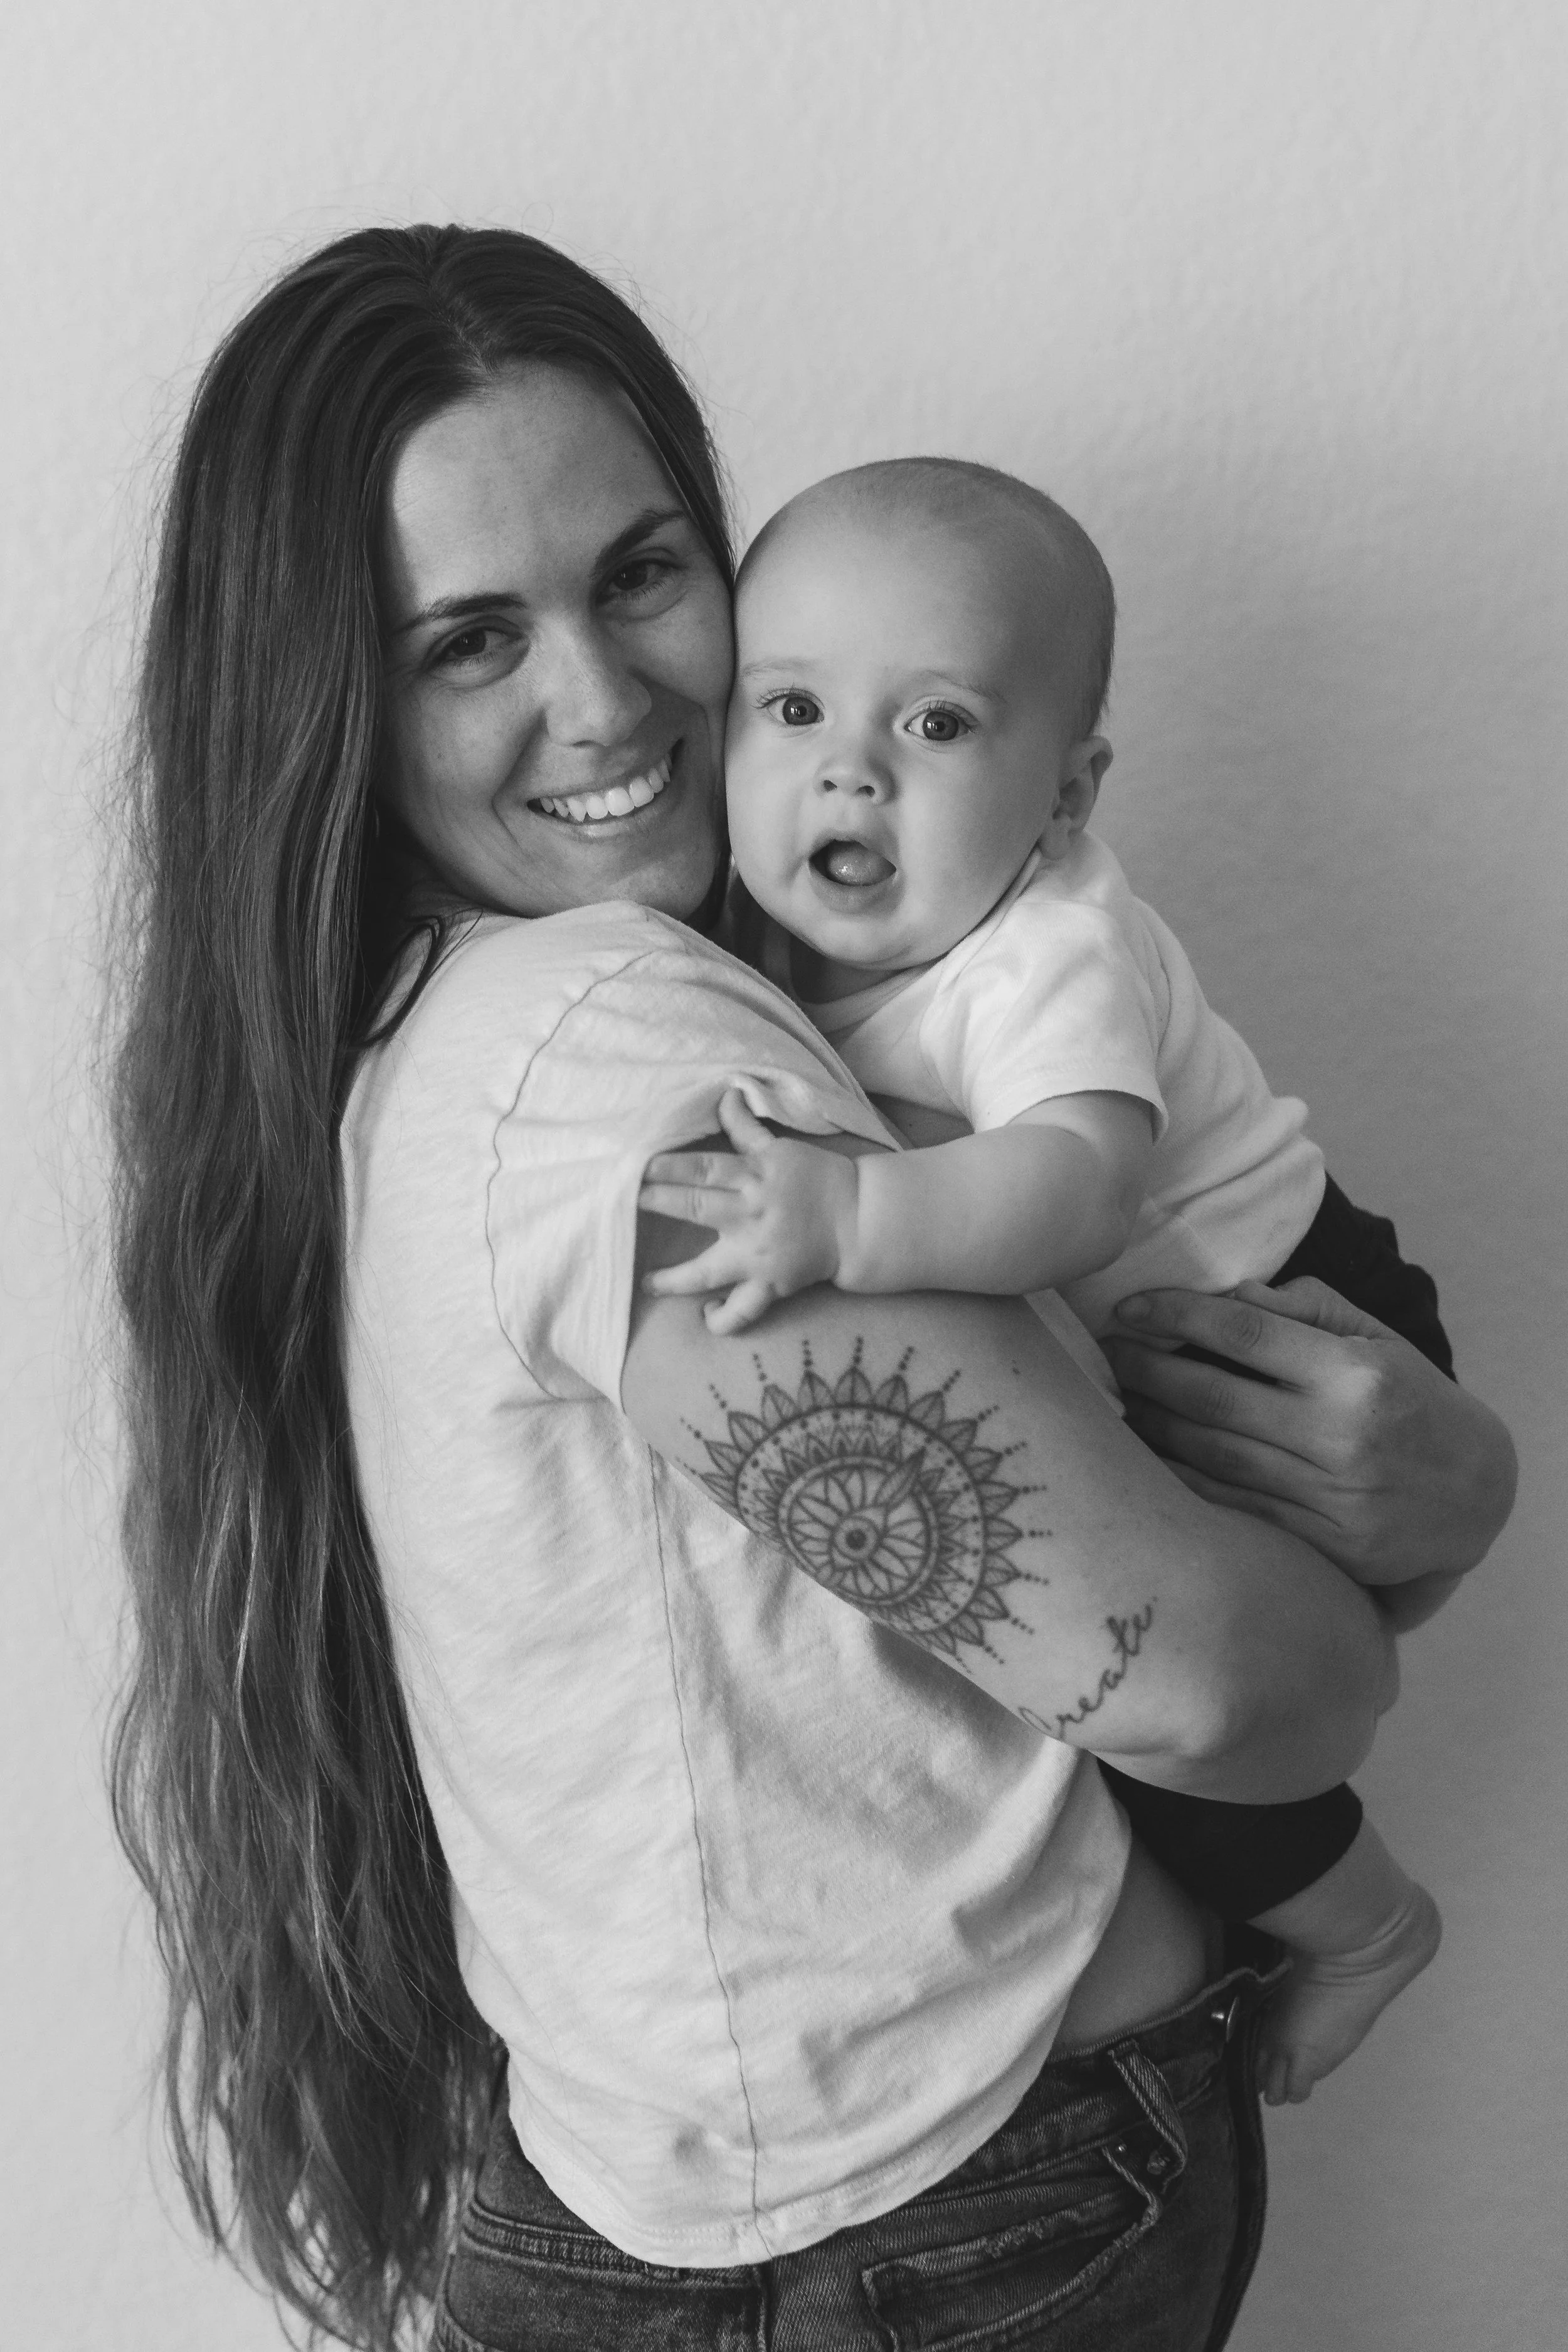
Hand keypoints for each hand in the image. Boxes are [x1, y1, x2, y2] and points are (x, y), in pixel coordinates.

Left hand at [638, 1088, 858, 1334]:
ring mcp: (759, 1255)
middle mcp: (751, 1215)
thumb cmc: (817, 1179)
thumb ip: (746, 1128)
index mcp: (754, 1177)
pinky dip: (724, 1319)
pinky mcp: (771, 1285)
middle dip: (659, 1202)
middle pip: (696, 1207)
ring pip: (709, 1271)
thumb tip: (724, 1095)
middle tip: (627, 1201)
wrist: (858, 1220)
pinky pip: (744, 1310)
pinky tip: (706, 1315)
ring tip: (649, 1283)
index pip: (704, 1168)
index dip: (669, 1166)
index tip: (638, 1165)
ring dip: (674, 1279)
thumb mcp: (781, 1148)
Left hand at [1100, 1277, 1516, 1586]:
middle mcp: (1342, 1435)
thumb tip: (1227, 1296)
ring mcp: (1333, 1498)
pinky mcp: (1327, 1547)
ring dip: (1153, 1427)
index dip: (1174, 1316)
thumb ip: (1307, 1308)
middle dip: (1146, 1371)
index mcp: (1354, 1373)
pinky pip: (1234, 1508)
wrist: (1477, 1495)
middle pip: (1213, 1396)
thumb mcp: (1378, 1339)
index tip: (1128, 1308)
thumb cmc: (1413, 1401)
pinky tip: (1147, 1461)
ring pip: (1214, 1456)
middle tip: (1107, 1354)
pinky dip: (1182, 1483)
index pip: (1242, 1332)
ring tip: (1117, 1401)